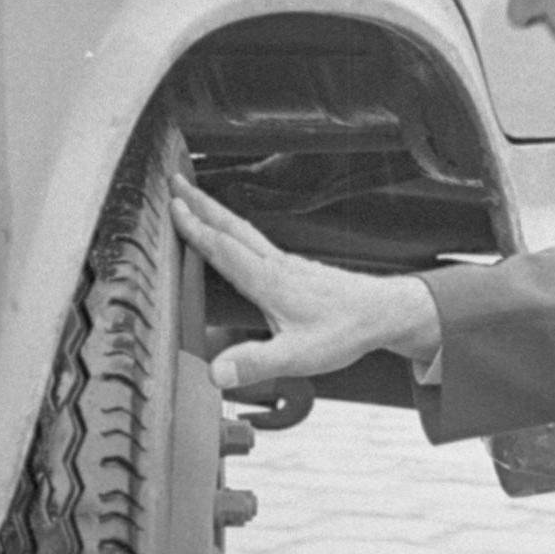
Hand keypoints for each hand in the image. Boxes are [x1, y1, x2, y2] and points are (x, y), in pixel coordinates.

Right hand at [169, 175, 442, 390]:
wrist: (382, 313)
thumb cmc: (345, 332)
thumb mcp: (299, 356)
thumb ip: (256, 363)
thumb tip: (216, 372)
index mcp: (269, 281)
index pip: (224, 249)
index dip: (196, 229)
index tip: (171, 207)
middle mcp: (275, 265)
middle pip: (230, 227)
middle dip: (200, 203)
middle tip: (173, 180)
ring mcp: (286, 263)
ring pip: (243, 230)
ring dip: (215, 212)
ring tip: (194, 199)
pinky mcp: (295, 267)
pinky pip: (256, 240)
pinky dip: (235, 229)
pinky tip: (234, 235)